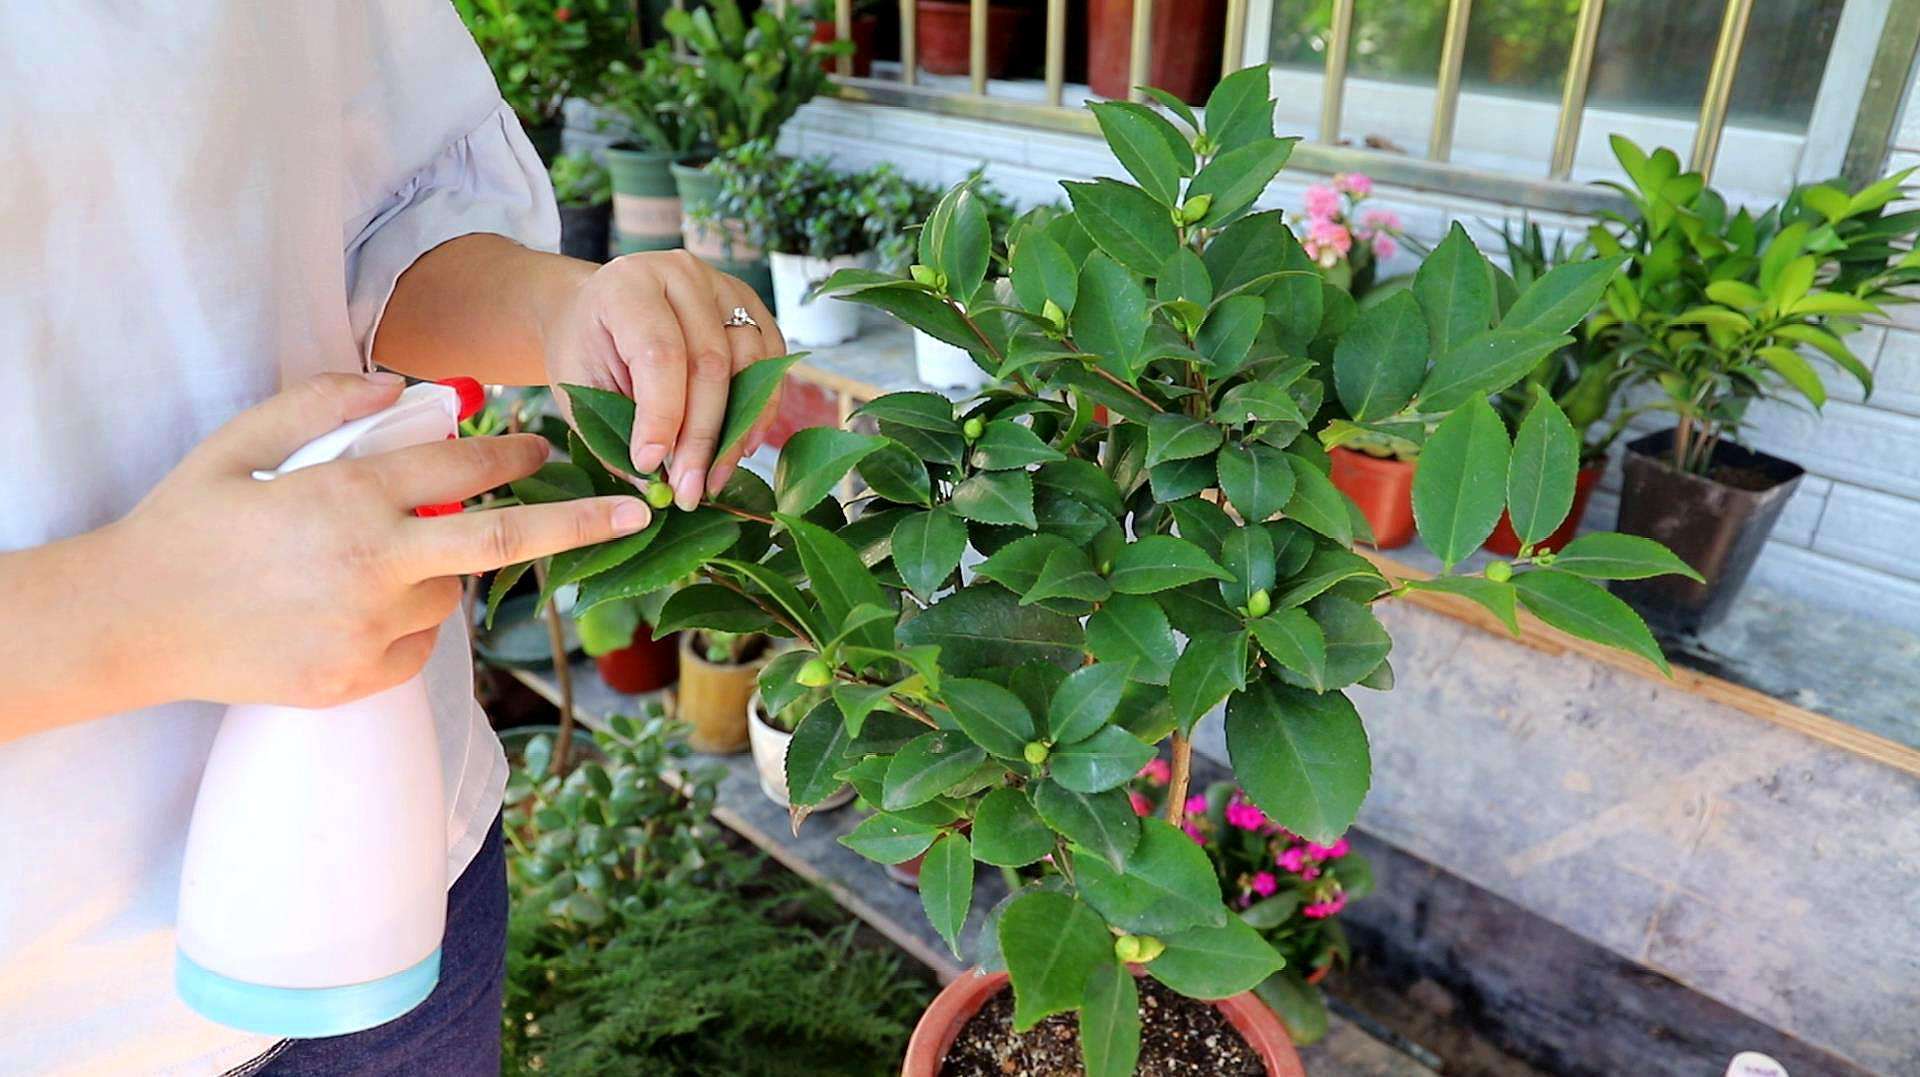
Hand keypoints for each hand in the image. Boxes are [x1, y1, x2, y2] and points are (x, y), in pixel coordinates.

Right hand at [110, 372, 649, 707]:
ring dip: (434, 571)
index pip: (462, 468)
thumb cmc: (188, 520)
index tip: (547, 446)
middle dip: (580, 523)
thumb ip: (328, 404)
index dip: (513, 454)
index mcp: (349, 499)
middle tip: (634, 512)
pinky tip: (340, 607)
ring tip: (356, 563)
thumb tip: (403, 386)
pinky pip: (416, 643)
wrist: (133, 621)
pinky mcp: (358, 681)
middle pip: (502, 542)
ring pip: (447, 594)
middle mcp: (373, 567)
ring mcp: (368, 632)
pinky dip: (403, 620)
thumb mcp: (243, 439)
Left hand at [541, 250, 786, 509]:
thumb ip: (611, 433)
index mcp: (628, 285)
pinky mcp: (751, 306)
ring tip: (714, 477)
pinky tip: (741, 445)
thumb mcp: (578, 387)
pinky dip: (761, 409)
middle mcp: (682, 274)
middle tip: (690, 491)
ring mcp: (723, 286)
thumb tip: (653, 489)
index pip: (659, 354)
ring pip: (749, 365)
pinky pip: (771, 362)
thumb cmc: (586, 350)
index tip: (650, 467)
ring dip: (736, 431)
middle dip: (702, 437)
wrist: (598, 312)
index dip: (661, 416)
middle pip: (710, 363)